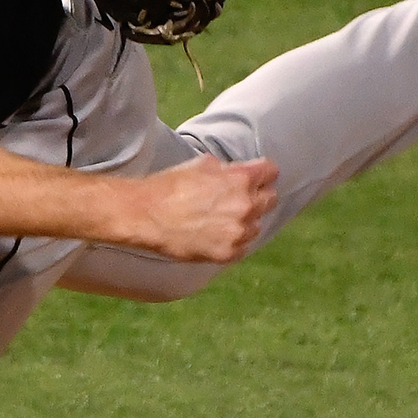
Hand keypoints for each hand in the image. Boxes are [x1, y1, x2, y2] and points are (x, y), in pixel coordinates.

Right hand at [126, 155, 278, 262]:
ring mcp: (238, 232)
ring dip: (246, 220)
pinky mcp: (228, 253)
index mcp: (241, 179)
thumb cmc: (170, 186)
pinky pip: (244, 246)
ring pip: (258, 224)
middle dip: (258, 196)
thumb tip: (240, 170)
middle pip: (270, 199)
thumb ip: (228, 169)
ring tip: (223, 219)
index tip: (258, 176)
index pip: (271, 172)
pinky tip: (216, 234)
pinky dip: (234, 240)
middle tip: (239, 198)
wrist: (146, 215)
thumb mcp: (202, 164)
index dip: (263, 173)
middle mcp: (246, 205)